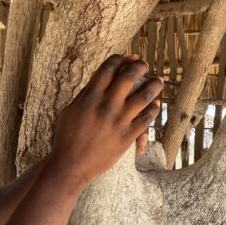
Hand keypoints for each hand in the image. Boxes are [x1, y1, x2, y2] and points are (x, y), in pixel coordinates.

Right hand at [50, 54, 162, 185]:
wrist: (71, 166)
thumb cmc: (67, 137)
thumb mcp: (71, 110)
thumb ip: (87, 92)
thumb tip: (103, 75)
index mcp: (90, 97)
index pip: (109, 68)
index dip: (119, 59)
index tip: (124, 59)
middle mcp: (106, 105)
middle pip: (130, 76)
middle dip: (140, 66)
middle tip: (143, 66)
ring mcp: (118, 120)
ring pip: (145, 95)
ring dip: (155, 85)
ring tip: (158, 81)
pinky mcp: (127, 136)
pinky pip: (147, 118)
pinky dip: (154, 109)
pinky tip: (155, 104)